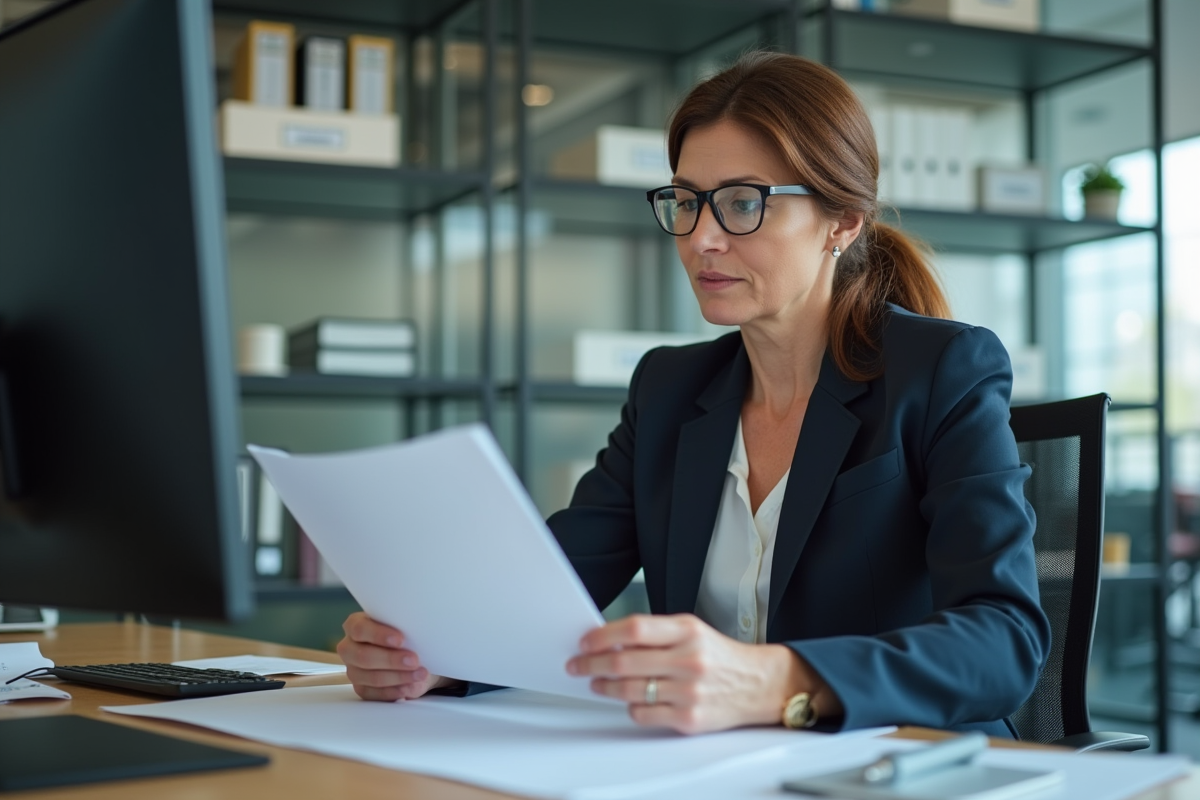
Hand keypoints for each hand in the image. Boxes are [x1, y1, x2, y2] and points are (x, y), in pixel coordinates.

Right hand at [337, 612, 454, 700]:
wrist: (410, 653)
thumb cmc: (404, 634)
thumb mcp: (405, 627)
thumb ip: (406, 630)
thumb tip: (417, 643)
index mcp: (355, 625)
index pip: (359, 628)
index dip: (378, 635)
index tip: (400, 639)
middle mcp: (349, 648)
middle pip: (362, 656)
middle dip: (391, 659)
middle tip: (414, 660)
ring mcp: (354, 670)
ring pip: (371, 677)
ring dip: (398, 677)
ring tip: (419, 674)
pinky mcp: (362, 688)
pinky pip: (375, 694)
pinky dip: (395, 691)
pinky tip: (408, 687)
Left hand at [566, 613, 839, 733]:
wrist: (759, 684)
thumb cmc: (719, 656)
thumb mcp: (692, 631)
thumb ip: (655, 633)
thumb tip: (609, 640)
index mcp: (687, 631)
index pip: (634, 628)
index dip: (603, 635)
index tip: (585, 640)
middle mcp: (688, 660)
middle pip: (625, 661)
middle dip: (593, 663)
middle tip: (578, 664)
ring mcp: (688, 692)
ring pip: (629, 689)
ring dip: (604, 686)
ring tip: (596, 682)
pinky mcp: (688, 719)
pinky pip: (643, 713)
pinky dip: (630, 707)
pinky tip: (630, 700)